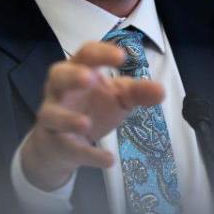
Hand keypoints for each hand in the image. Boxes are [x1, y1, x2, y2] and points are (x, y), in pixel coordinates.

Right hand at [20, 41, 164, 190]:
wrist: (61, 144)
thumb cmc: (91, 108)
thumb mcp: (117, 98)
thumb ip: (138, 92)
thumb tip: (162, 91)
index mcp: (77, 71)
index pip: (86, 55)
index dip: (101, 53)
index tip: (122, 56)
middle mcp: (59, 90)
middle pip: (57, 76)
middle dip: (71, 77)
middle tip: (89, 78)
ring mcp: (53, 117)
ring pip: (51, 114)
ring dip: (68, 118)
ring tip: (86, 124)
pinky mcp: (55, 143)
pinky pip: (68, 148)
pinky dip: (88, 154)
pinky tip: (108, 160)